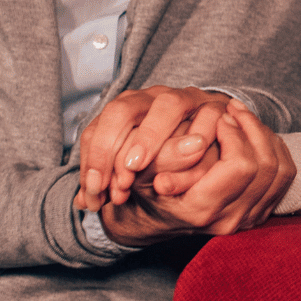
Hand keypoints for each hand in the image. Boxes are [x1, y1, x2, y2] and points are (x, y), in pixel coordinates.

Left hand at [74, 86, 235, 211]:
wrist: (208, 134)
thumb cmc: (164, 155)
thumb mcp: (133, 170)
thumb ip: (111, 182)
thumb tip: (84, 202)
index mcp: (125, 110)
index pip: (97, 129)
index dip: (93, 161)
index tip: (95, 192)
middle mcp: (151, 98)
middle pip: (122, 110)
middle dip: (111, 146)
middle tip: (115, 182)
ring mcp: (185, 99)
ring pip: (167, 105)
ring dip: (150, 135)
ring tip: (137, 165)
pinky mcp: (216, 107)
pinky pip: (208, 115)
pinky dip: (200, 134)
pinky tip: (191, 157)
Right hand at [97, 108, 295, 246]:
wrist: (156, 220)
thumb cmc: (146, 190)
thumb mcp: (143, 172)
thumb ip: (168, 156)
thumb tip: (196, 142)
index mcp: (201, 210)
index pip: (241, 165)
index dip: (234, 135)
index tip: (221, 117)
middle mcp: (229, 219)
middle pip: (266, 165)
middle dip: (253, 129)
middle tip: (234, 109)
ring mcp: (247, 219)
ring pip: (280, 169)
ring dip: (265, 136)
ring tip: (243, 117)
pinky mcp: (259, 213)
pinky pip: (285, 176)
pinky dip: (275, 149)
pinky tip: (254, 135)